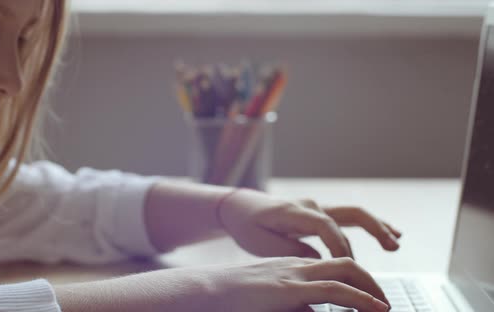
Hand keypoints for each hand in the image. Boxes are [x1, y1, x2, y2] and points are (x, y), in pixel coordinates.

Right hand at [55, 256, 389, 311]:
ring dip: (371, 288)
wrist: (207, 292)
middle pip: (346, 264)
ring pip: (346, 272)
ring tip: (384, 306)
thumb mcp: (271, 300)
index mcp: (293, 268)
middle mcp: (298, 266)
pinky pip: (336, 291)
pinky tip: (375, 310)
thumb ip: (295, 305)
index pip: (333, 267)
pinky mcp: (290, 290)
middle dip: (371, 281)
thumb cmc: (235, 298)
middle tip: (384, 301)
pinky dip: (361, 300)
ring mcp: (294, 275)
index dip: (357, 279)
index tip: (370, 297)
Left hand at [217, 188, 401, 257]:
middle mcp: (311, 206)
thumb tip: (320, 261)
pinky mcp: (319, 213)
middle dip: (373, 230)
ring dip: (377, 226)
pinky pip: (349, 217)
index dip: (340, 246)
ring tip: (396, 243)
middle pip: (350, 213)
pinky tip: (388, 234)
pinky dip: (369, 225)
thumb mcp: (261, 242)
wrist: (240, 207)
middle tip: (391, 248)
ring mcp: (317, 207)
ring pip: (354, 213)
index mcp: (295, 212)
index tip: (351, 266)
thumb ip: (291, 250)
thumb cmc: (248, 225)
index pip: (326, 226)